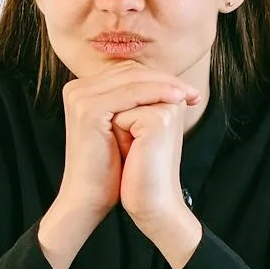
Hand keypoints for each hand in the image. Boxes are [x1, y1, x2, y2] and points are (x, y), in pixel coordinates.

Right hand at [38, 62, 198, 268]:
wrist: (88, 197)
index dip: (159, 78)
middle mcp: (76, 88)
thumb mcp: (123, 129)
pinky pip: (131, 93)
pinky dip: (157, 93)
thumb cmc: (108, 169)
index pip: (127, 72)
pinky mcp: (88, 108)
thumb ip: (135, 104)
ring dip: (165, 84)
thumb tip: (166, 84)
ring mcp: (80, 97)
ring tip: (189, 95)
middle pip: (130, 71)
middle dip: (165, 79)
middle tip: (192, 91)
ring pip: (132, 79)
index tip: (187, 91)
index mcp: (83, 90)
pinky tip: (176, 99)